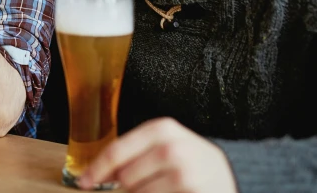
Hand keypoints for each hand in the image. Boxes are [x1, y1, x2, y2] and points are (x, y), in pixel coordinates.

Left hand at [79, 118, 237, 192]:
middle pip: (125, 178)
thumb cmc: (190, 160)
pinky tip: (171, 192)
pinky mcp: (191, 192)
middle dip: (128, 185)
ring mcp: (183, 174)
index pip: (116, 152)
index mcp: (161, 129)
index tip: (84, 182)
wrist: (233, 174)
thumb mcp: (165, 143)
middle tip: (150, 182)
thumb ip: (133, 152)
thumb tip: (94, 173)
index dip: (96, 170)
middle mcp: (172, 149)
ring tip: (163, 188)